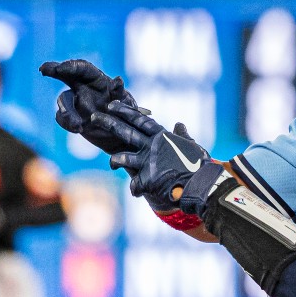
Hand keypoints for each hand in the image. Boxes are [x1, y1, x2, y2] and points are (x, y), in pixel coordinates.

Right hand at [40, 59, 144, 154]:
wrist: (123, 139)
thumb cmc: (129, 118)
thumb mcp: (127, 106)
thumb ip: (120, 93)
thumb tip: (117, 80)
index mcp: (99, 80)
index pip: (83, 68)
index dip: (71, 66)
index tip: (60, 68)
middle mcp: (85, 88)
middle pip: (66, 75)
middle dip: (54, 69)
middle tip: (44, 70)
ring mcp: (77, 103)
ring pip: (63, 100)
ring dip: (66, 111)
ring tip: (77, 125)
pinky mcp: (73, 118)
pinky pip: (62, 118)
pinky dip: (67, 123)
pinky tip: (78, 129)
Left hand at [94, 101, 212, 212]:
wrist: (202, 184)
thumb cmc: (199, 164)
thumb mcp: (192, 146)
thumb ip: (182, 136)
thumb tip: (179, 124)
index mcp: (162, 136)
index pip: (139, 120)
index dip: (125, 111)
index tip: (111, 104)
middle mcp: (152, 146)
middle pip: (125, 132)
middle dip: (108, 123)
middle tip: (93, 116)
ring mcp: (148, 162)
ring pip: (123, 158)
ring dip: (116, 160)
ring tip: (113, 163)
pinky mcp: (148, 179)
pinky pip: (134, 185)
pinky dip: (136, 189)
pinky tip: (138, 192)